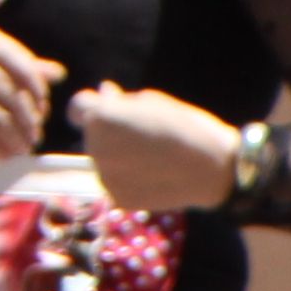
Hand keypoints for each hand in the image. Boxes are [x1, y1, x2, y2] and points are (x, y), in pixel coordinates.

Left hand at [71, 84, 242, 208]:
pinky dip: (128, 178)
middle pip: (91, 135)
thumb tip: (104, 92)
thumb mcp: (150, 100)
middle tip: (143, 133)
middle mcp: (96, 148)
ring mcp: (106, 177)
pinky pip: (115, 182)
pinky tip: (152, 174)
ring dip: (117, 156)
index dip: (94, 105)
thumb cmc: (184, 126)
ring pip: (103, 160)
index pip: (76, 108)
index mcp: (100, 118)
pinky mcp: (119, 198)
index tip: (112, 109)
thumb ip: (120, 100)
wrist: (213, 169)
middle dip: (109, 131)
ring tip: (151, 155)